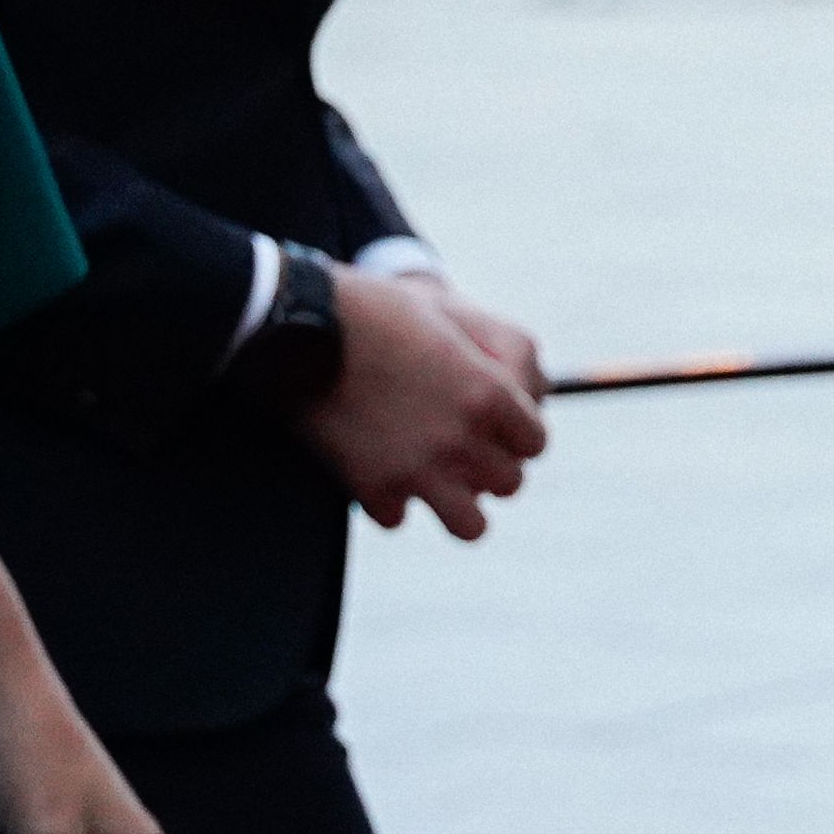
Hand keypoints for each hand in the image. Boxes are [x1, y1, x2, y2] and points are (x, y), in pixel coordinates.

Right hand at [303, 269, 550, 536]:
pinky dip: (390, 501)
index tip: (497, 425)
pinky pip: (400, 519)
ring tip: (435, 480)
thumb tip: (530, 394)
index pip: (534, 443)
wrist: (298, 324)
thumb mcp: (452, 313)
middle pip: (509, 483)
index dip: (517, 432)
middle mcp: (460, 439)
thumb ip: (500, 353)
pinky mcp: (372, 488)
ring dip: (456, 504)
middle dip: (490, 466)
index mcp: (487, 393)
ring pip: (470, 526)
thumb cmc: (378, 308)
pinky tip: (377, 469)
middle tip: (463, 446)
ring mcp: (417, 470)